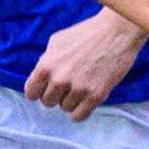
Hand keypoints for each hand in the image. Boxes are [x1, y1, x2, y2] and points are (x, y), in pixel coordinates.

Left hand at [25, 9, 148, 121]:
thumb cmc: (87, 33)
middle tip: (69, 83)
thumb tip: (40, 79)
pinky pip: (79, 116)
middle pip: (48, 102)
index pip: (31, 93)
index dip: (39, 90)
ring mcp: (78, 89)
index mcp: (46, 65)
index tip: (47, 88)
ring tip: (82, 84)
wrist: (117, 31)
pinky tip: (85, 99)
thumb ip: (46, 61)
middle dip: (56, 94)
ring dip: (71, 100)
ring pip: (65, 108)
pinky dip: (80, 111)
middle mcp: (60, 79)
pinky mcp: (96, 96)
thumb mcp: (57, 41)